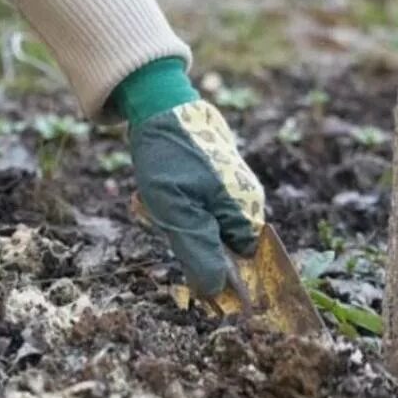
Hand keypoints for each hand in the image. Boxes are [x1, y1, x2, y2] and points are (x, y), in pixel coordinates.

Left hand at [129, 99, 264, 296]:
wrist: (159, 104)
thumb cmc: (169, 158)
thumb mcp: (178, 212)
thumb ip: (199, 253)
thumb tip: (215, 292)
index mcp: (246, 210)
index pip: (239, 262)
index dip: (210, 264)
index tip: (180, 246)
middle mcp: (245, 200)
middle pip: (217, 244)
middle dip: (185, 236)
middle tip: (159, 213)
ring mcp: (230, 187)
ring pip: (200, 226)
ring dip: (172, 219)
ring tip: (152, 198)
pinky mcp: (213, 177)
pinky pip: (193, 206)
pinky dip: (171, 204)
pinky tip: (155, 189)